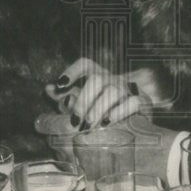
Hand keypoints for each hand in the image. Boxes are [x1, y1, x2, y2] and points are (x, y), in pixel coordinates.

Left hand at [45, 59, 160, 130]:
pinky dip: (119, 112)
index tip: (60, 85)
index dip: (72, 71)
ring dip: (98, 109)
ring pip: (113, 91)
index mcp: (98, 76)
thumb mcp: (85, 103)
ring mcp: (129, 89)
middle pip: (97, 79)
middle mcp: (113, 79)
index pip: (85, 64)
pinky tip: (108, 122)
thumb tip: (47, 88)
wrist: (140, 117)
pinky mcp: (143, 101)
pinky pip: (132, 102)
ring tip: (88, 125)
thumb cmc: (105, 110)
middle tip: (75, 121)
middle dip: (84, 100)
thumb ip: (65, 97)